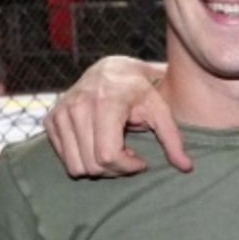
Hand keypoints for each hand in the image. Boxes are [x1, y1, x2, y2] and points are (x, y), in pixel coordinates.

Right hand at [43, 57, 190, 175]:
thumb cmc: (140, 91)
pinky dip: (83, 159)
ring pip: (75, 166)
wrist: (111, 69)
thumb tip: (186, 168)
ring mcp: (61, 112)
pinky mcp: (51, 119)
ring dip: (98, 167)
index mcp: (105, 103)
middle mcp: (78, 106)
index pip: (107, 155)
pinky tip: (99, 144)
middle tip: (129, 156)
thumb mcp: (161, 110)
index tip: (141, 160)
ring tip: (115, 150)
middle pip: (92, 165)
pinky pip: (64, 158)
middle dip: (115, 169)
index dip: (127, 166)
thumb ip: (173, 139)